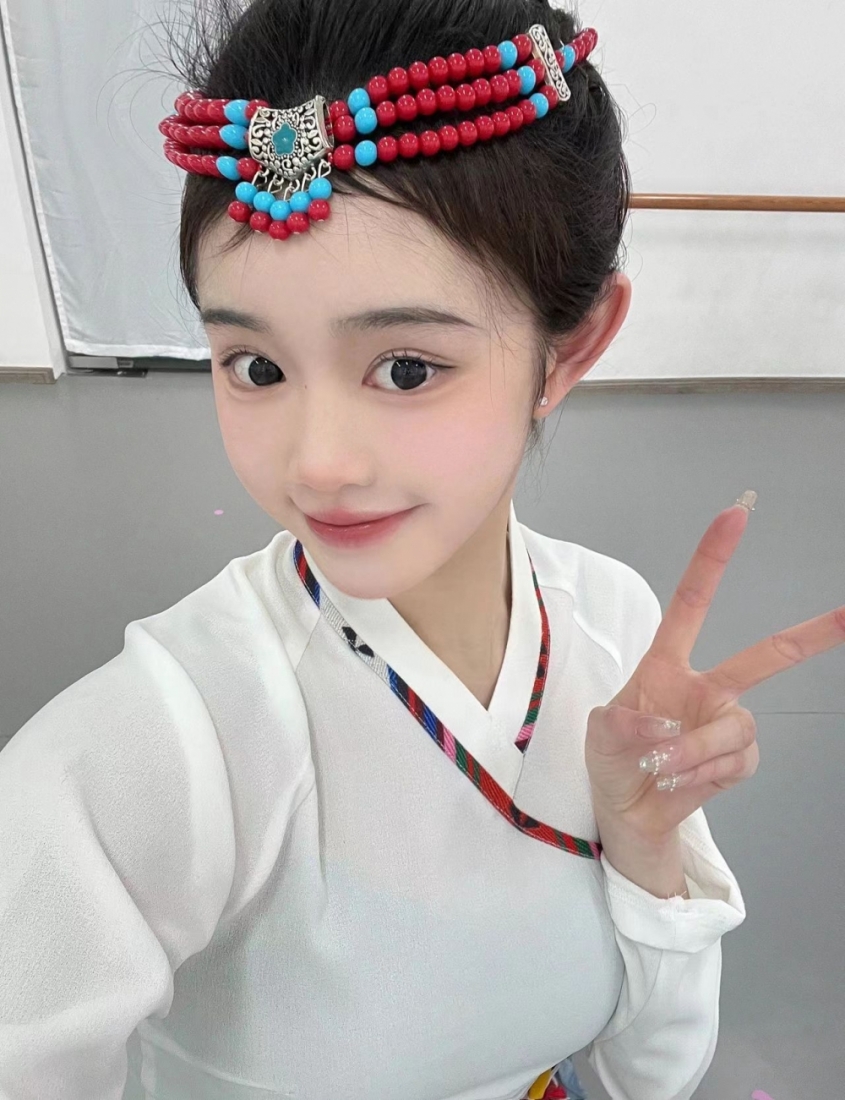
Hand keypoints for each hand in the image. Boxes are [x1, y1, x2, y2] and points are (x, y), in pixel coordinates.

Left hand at [586, 492, 844, 847]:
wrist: (626, 808)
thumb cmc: (612, 759)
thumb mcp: (598, 734)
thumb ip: (622, 723)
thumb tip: (663, 724)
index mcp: (666, 664)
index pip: (692, 602)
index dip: (713, 559)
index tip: (735, 516)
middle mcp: (704, 687)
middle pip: (764, 656)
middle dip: (810, 635)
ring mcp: (724, 722)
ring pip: (735, 727)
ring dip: (694, 751)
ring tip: (660, 767)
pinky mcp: (737, 759)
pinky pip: (735, 762)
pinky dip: (702, 775)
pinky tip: (679, 781)